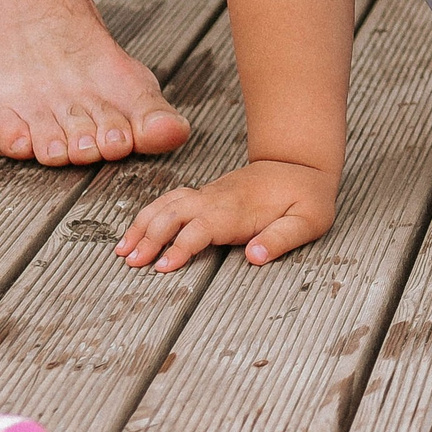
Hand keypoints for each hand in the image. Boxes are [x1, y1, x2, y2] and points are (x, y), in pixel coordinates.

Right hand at [117, 158, 337, 271]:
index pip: (201, 229)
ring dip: (143, 225)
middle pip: (173, 215)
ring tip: (122, 251)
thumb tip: (253, 257)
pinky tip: (136, 231)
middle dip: (150, 237)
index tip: (162, 267)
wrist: (302, 164)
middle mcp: (217, 200)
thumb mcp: (309, 221)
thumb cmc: (308, 197)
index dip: (180, 247)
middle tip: (131, 263)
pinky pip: (170, 201)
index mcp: (238, 210)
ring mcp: (208, 195)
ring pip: (166, 205)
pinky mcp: (205, 196)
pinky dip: (149, 215)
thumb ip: (282, 239)